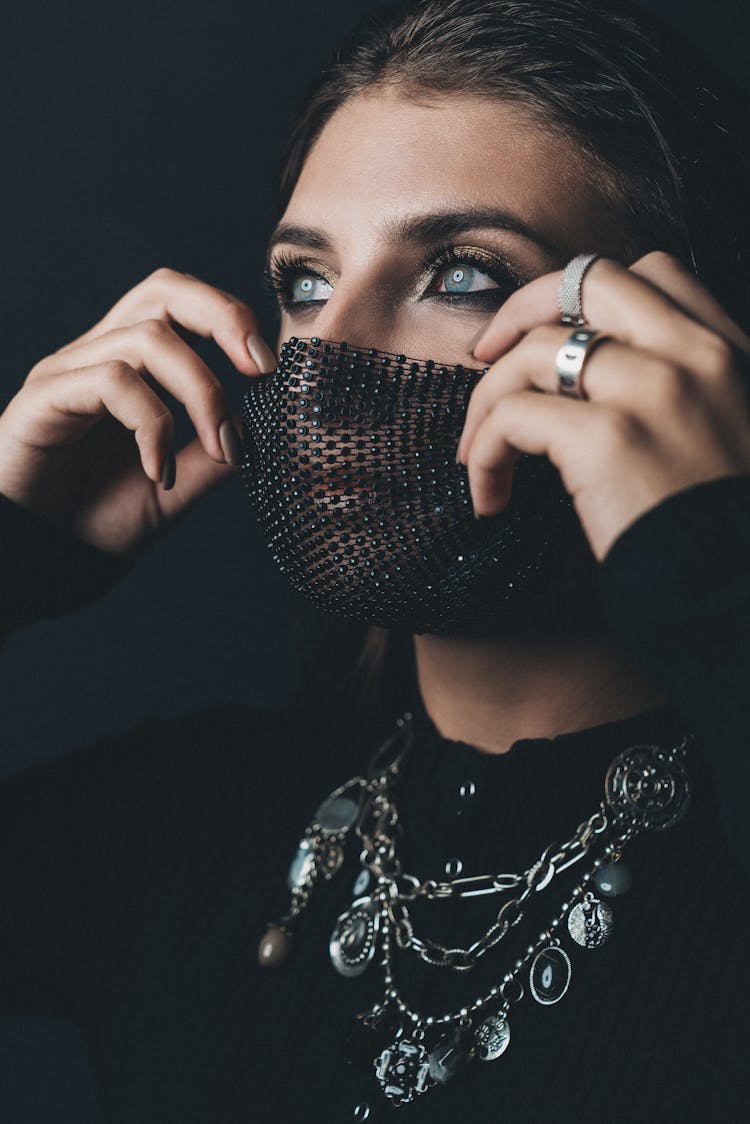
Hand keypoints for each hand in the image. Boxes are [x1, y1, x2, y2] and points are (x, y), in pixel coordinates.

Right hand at [0, 267, 275, 556]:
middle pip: (163, 291)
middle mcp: (97, 357)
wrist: (37, 564)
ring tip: (217, 451)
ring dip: (201, 394)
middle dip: (223, 317)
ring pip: (148, 339)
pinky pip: (111, 382)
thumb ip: (212, 457)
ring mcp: (68, 374)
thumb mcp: (174, 490)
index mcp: (130, 367)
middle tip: (260, 369)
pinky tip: (159, 470)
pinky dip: (153, 424)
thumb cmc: (93, 523)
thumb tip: (262, 428)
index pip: (182, 306)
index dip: (231, 319)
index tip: (270, 369)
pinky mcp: (43, 399)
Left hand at [456, 251, 749, 560]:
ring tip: (477, 455)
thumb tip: (588, 379)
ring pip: (532, 352)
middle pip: (586, 280)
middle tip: (484, 357)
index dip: (581, 294)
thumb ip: (682, 393)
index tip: (547, 334)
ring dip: (484, 403)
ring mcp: (653, 391)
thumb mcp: (724, 436)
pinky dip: (482, 454)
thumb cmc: (717, 533)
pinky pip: (511, 417)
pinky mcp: (608, 439)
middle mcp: (696, 356)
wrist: (734, 597)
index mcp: (727, 354)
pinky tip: (490, 498)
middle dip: (519, 309)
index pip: (651, 272)